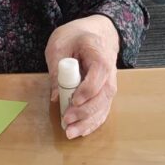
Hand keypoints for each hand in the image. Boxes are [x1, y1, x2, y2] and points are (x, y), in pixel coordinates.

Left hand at [45, 16, 119, 138]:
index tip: (73, 101)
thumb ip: (56, 69)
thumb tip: (55, 96)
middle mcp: (110, 71)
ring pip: (104, 106)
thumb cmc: (76, 36)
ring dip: (88, 122)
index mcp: (99, 54)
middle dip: (85, 111)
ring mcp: (110, 82)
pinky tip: (82, 131)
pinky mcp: (105, 92)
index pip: (99, 74)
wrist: (96, 32)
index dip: (87, 90)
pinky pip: (103, 109)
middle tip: (67, 121)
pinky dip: (93, 122)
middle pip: (103, 95)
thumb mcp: (59, 45)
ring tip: (70, 133)